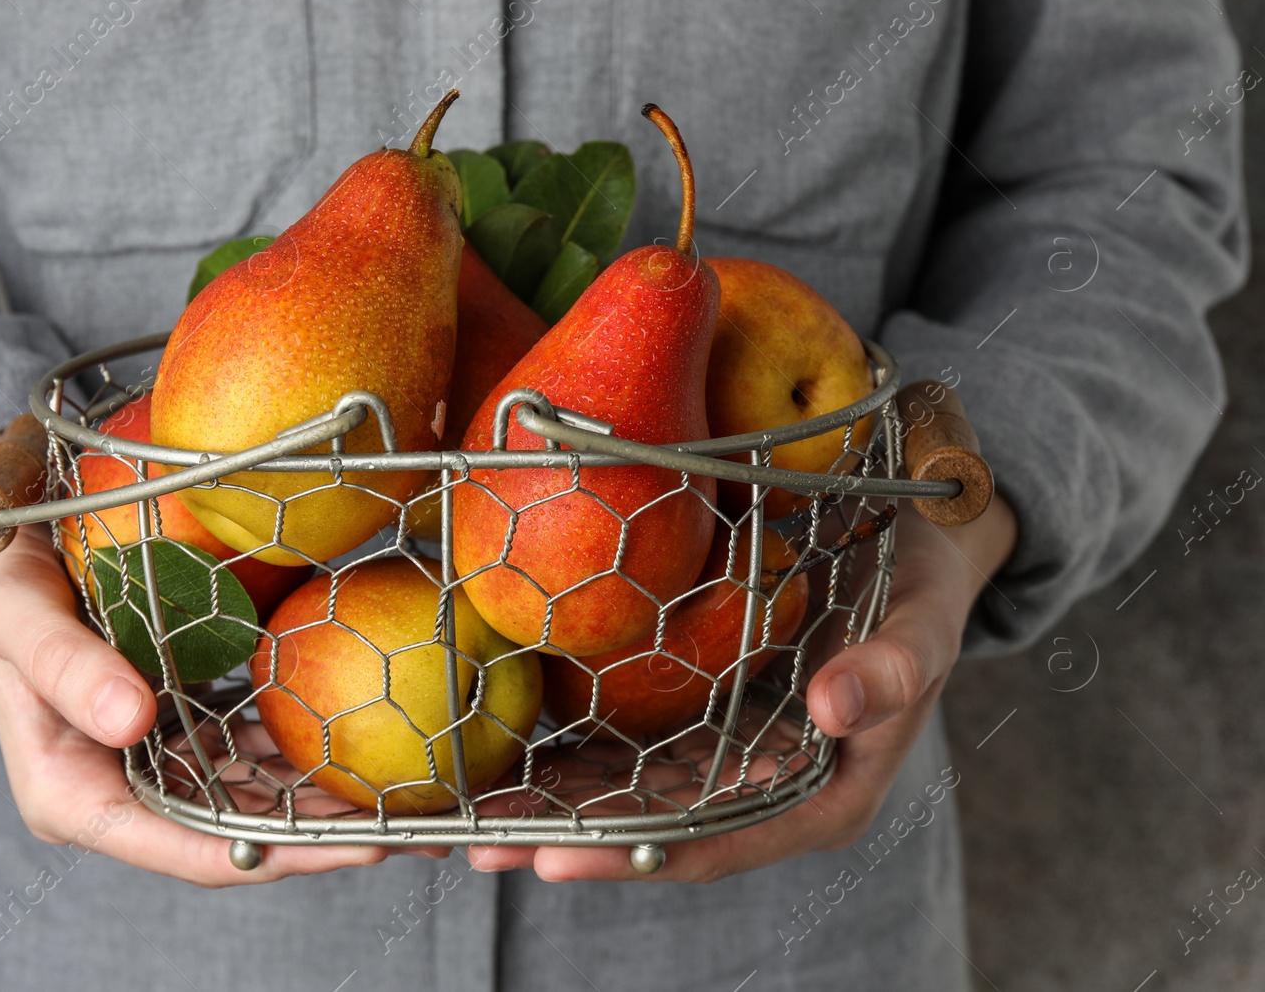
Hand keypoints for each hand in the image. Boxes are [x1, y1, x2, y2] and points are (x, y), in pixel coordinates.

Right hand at [0, 433, 410, 885]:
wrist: (1, 538)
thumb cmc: (0, 576)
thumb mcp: (16, 616)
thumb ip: (66, 666)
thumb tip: (129, 718)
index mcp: (72, 798)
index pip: (191, 849)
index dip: (281, 854)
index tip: (359, 845)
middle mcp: (116, 793)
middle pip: (235, 834)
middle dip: (325, 838)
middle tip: (416, 827)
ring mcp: (149, 762)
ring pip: (251, 797)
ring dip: (324, 800)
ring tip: (410, 791)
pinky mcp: (173, 727)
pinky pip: (247, 751)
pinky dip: (300, 752)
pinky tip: (359, 738)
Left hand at [467, 493, 1017, 881]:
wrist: (909, 539)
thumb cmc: (922, 584)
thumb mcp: (924, 620)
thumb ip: (893, 668)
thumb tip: (837, 706)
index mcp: (822, 793)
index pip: (721, 840)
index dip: (638, 854)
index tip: (560, 857)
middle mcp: (765, 785)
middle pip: (657, 828)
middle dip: (569, 839)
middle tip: (482, 840)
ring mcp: (726, 752)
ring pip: (630, 793)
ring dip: (553, 803)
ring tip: (471, 809)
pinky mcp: (699, 713)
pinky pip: (629, 742)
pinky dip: (570, 749)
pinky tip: (509, 744)